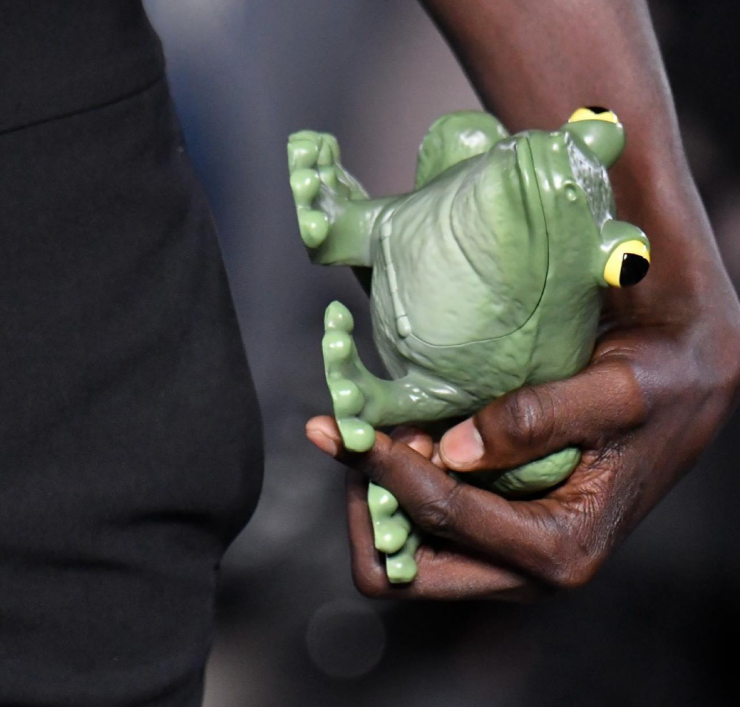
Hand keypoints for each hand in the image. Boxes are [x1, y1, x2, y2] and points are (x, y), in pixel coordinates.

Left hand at [306, 291, 739, 598]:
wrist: (680, 386)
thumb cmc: (658, 386)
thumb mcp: (615, 393)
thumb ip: (537, 421)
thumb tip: (454, 450)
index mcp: (561, 548)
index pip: (445, 518)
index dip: (384, 471)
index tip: (341, 429)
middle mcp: (528, 567)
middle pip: (407, 571)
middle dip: (368, 507)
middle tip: (354, 440)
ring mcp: (508, 553)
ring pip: (406, 555)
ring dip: (377, 498)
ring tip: (377, 433)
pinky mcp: (497, 528)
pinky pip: (424, 530)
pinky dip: (399, 489)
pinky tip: (403, 438)